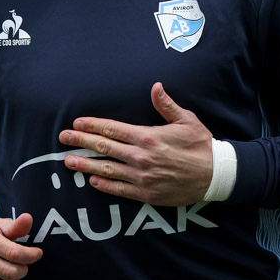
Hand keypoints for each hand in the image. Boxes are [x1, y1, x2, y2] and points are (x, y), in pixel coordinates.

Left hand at [59, 82, 212, 205]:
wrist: (216, 175)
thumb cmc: (201, 145)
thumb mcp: (187, 120)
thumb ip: (166, 104)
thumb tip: (155, 86)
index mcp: (148, 136)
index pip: (113, 129)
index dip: (92, 125)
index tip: (77, 123)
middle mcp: (141, 157)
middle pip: (104, 147)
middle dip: (81, 142)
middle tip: (62, 138)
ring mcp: (142, 177)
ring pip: (107, 169)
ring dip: (85, 164)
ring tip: (68, 162)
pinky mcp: (147, 193)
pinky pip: (120, 189)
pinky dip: (104, 185)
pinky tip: (91, 180)